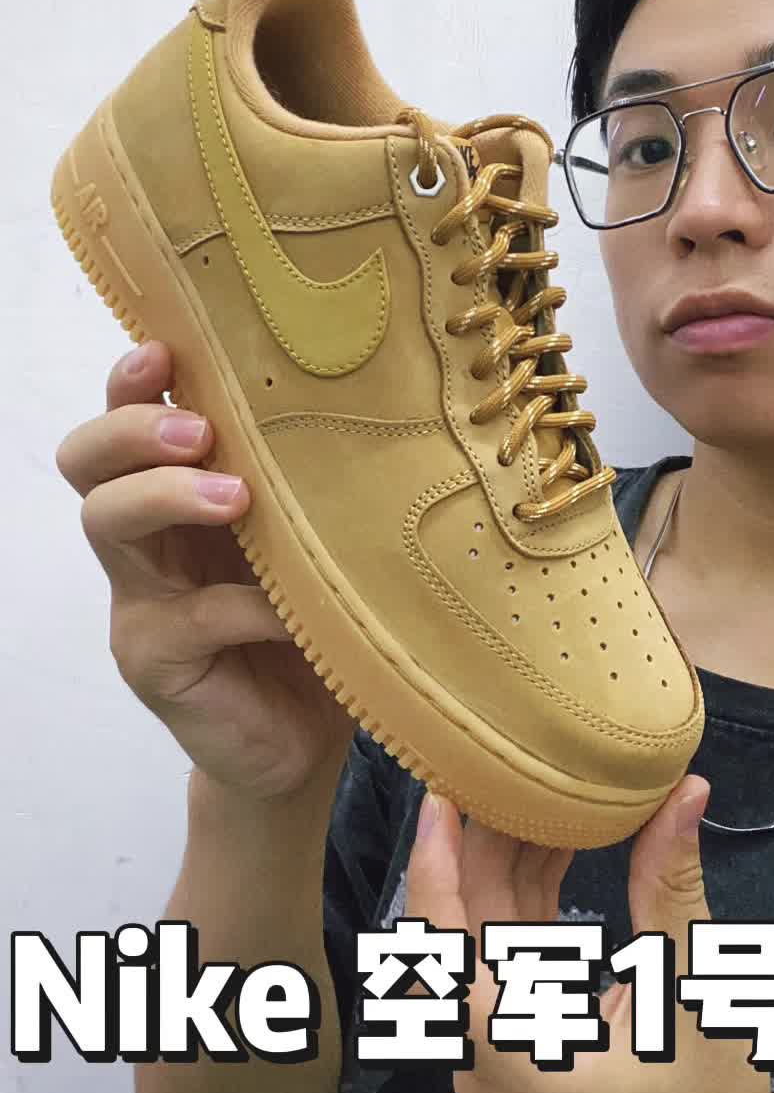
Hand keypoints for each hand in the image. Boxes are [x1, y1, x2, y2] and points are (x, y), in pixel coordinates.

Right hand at [55, 339, 355, 800]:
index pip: (127, 417)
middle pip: (89, 460)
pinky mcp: (155, 661)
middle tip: (199, 432)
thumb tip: (367, 404)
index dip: (133, 381)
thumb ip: (307, 487)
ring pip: (109, 523)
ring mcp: (140, 600)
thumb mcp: (312, 543)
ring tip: (235, 498)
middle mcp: (146, 538)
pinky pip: (191, 618)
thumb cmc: (312, 622)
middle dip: (133, 430)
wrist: (303, 741)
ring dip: (167, 497)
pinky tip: (295, 613)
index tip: (166, 351)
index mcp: (178, 490)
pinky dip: (249, 606)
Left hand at [402, 778, 773, 1092]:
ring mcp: (500, 1062)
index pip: (441, 948)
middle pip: (459, 937)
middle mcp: (485, 1060)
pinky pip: (507, 968)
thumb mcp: (694, 998)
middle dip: (480, 850)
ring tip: (541, 793)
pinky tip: (560, 849)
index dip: (435, 865)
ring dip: (509, 872)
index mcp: (512, 1053)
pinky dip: (528, 909)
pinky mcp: (523, 1055)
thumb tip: (686, 791)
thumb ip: (672, 892)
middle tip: (506, 768)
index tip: (440, 794)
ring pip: (482, 947)